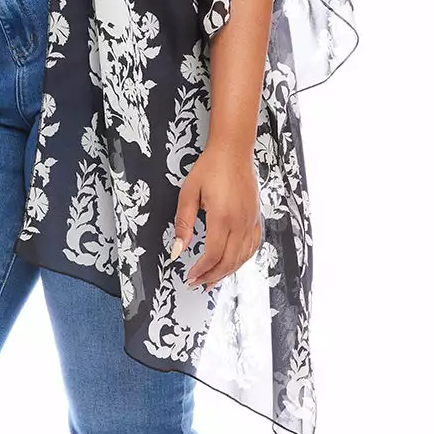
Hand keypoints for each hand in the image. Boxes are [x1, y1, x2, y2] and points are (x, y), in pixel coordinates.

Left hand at [170, 142, 262, 289]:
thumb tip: (177, 249)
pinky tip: (233, 263)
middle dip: (212, 276)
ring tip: (212, 279)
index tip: (189, 276)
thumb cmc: (211, 167)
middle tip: (198, 283)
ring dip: (227, 272)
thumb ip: (183, 222)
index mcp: (222, 217)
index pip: (212, 255)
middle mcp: (240, 223)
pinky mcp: (257, 218)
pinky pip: (253, 246)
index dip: (200, 270)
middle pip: (228, 261)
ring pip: (242, 257)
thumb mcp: (189, 192)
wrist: (233, 150)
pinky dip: (243, 259)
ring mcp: (251, 221)